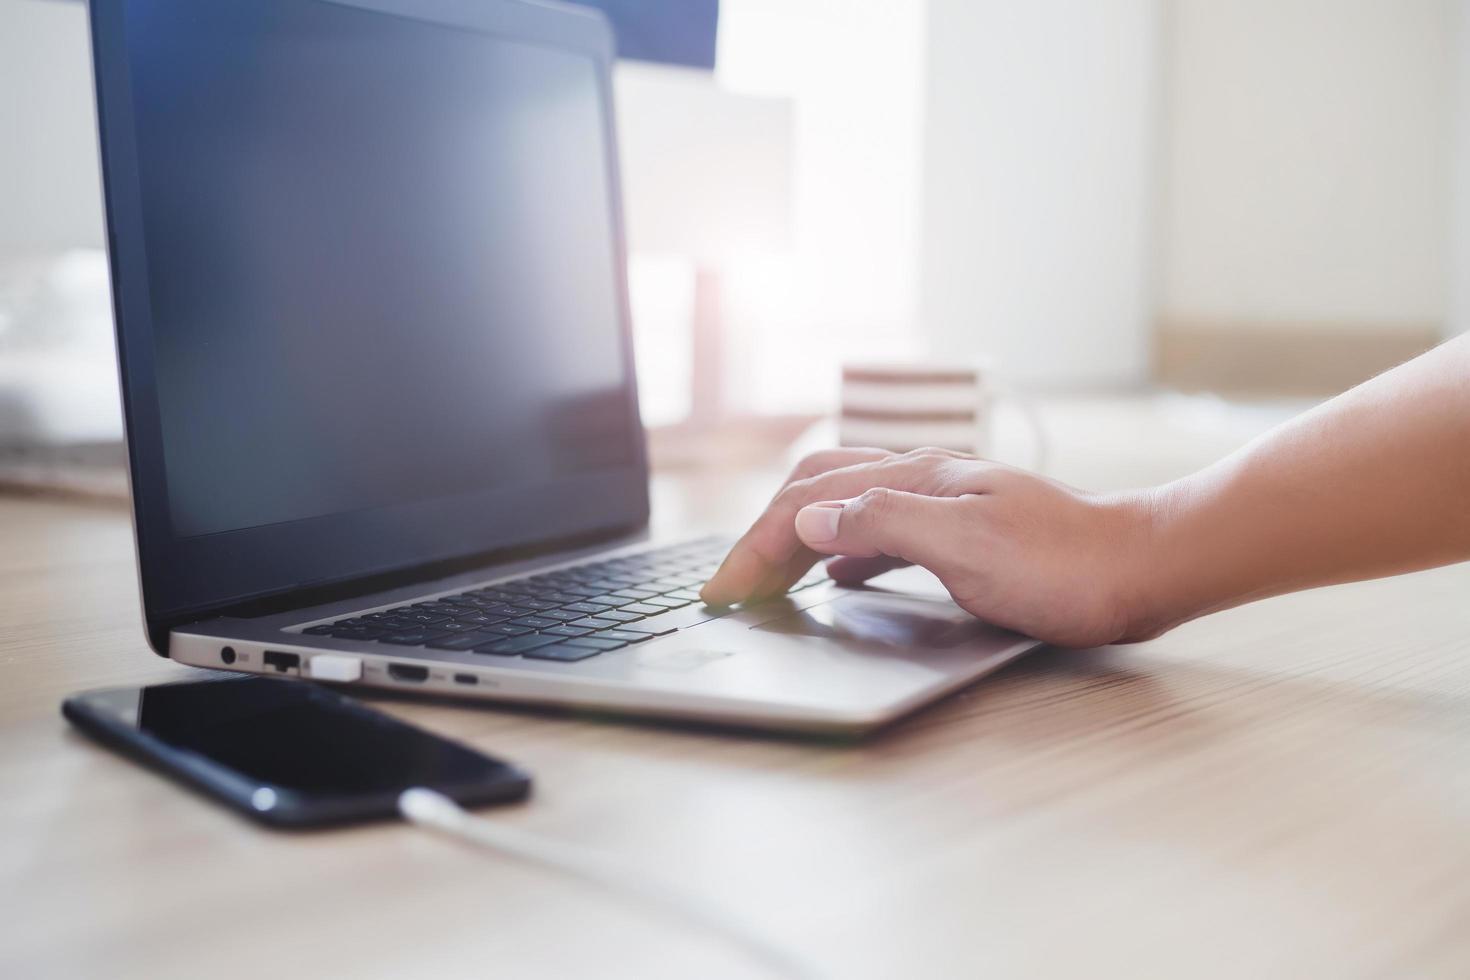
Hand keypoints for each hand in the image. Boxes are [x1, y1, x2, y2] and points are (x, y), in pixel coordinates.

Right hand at [700, 447, 1161, 647]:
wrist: (1144, 566)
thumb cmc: (1066, 565)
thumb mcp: (969, 548)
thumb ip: (885, 525)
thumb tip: (807, 517)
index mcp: (916, 478)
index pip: (809, 499)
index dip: (756, 543)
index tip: (722, 589)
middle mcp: (923, 479)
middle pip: (816, 488)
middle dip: (763, 530)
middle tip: (730, 582)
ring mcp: (943, 501)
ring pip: (845, 505)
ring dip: (795, 535)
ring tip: (766, 574)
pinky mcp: (963, 529)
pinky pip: (880, 529)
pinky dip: (840, 548)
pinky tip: (837, 572)